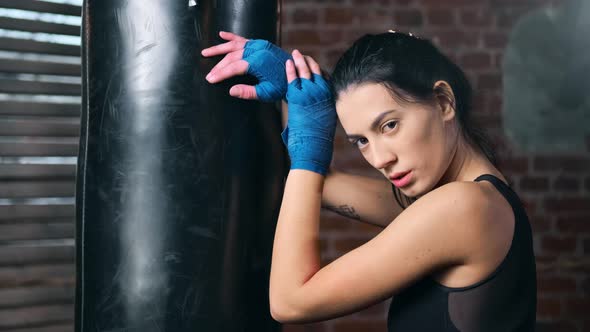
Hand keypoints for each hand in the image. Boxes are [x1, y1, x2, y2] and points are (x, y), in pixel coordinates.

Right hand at [201, 31, 291, 101]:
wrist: (297, 73)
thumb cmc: (283, 84)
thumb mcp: (267, 92)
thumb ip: (248, 92)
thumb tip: (231, 91)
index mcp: (259, 62)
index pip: (234, 67)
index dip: (220, 73)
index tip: (210, 79)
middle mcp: (258, 50)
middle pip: (232, 56)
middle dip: (218, 66)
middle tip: (209, 74)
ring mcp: (259, 45)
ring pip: (234, 45)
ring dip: (219, 48)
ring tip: (206, 52)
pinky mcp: (260, 44)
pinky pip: (243, 38)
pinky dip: (231, 36)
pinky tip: (221, 35)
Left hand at [282, 50, 336, 175]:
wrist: (314, 147)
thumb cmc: (318, 140)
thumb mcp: (325, 122)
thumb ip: (321, 112)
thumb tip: (317, 113)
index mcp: (330, 99)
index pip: (326, 79)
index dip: (319, 70)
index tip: (315, 65)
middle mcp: (322, 94)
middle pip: (317, 72)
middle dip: (309, 62)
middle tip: (303, 56)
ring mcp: (311, 94)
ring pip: (306, 72)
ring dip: (300, 61)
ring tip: (296, 53)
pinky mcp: (298, 98)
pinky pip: (293, 80)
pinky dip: (291, 70)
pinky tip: (288, 63)